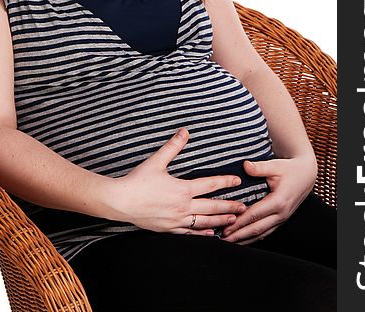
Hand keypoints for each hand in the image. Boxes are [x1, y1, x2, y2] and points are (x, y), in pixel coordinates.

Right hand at [111, 127, 246, 235]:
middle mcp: (182, 206)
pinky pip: (188, 233)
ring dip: (219, 221)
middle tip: (244, 207)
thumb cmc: (138, 180)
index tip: (237, 181)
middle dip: (229, 206)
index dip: (225, 182)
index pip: (210, 185)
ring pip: (203, 222)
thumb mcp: (156, 161)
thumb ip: (173, 146)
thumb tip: (185, 131)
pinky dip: (201, 234)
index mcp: (182, 189)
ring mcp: (176, 220)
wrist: (121, 202)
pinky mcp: (168, 229)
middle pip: (211, 207)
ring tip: (233, 222)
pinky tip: (209, 234)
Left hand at [221, 155, 316, 244]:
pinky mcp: (281, 220)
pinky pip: (267, 232)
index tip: (226, 228)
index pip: (255, 214)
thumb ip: (259, 167)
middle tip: (223, 240)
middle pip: (257, 229)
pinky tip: (244, 240)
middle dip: (239, 235)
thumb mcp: (275, 165)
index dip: (239, 222)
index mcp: (279, 201)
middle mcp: (281, 213)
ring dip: (245, 239)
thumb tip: (245, 165)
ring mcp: (282, 218)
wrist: (306, 175)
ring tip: (230, 243)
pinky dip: (254, 237)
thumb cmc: (289, 169)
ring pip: (262, 234)